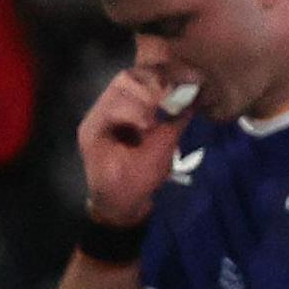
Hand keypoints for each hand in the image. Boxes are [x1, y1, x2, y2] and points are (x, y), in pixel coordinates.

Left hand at [75, 65, 185, 223]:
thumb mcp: (152, 163)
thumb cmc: (130, 188)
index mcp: (98, 124)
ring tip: (181, 87)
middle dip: (155, 79)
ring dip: (156, 84)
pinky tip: (172, 96)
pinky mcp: (119, 122)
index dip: (151, 90)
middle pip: (124, 81)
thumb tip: (190, 104)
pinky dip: (154, 94)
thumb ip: (168, 131)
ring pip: (129, 85)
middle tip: (184, 82)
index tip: (176, 94)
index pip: (123, 92)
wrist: (116, 209)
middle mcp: (99, 114)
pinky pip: (134, 98)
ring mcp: (107, 117)